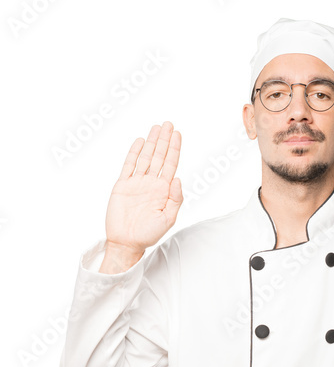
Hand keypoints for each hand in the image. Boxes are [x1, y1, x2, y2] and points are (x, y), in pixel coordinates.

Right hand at [105, 122, 182, 256]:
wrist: (127, 242)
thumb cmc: (149, 233)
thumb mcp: (168, 218)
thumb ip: (175, 199)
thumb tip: (179, 179)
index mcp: (164, 190)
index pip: (170, 164)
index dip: (174, 149)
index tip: (177, 134)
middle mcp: (151, 183)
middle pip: (159, 156)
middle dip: (164, 140)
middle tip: (168, 124)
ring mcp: (136, 183)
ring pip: (145, 157)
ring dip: (151, 142)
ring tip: (157, 127)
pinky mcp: (122, 185)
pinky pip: (128, 165)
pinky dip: (134, 153)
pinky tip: (140, 141)